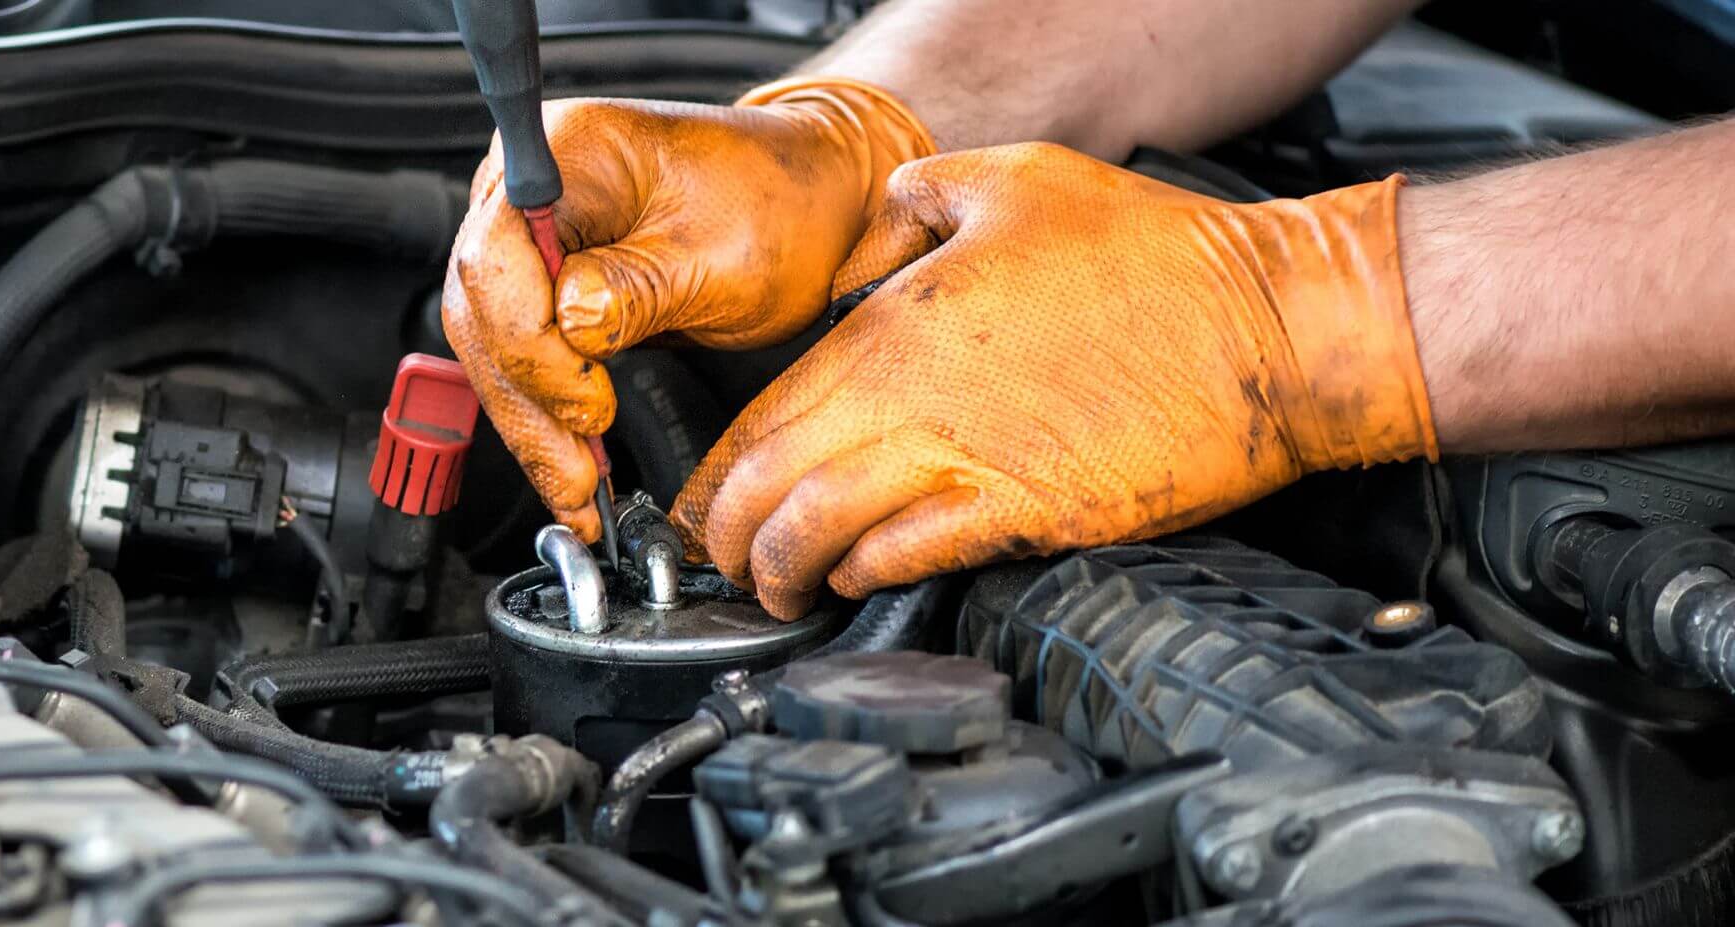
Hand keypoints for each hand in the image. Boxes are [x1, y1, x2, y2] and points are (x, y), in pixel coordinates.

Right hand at [441, 77, 936, 539]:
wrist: (812, 202)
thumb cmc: (780, 205)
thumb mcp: (723, 255)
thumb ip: (637, 289)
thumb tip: (570, 327)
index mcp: (567, 149)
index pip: (499, 255)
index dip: (531, 342)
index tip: (587, 402)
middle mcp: (529, 186)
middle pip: (483, 307)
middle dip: (527, 401)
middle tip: (575, 474)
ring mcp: (531, 235)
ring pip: (491, 345)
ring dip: (530, 423)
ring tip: (574, 490)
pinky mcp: (544, 283)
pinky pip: (522, 356)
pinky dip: (544, 414)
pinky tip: (569, 463)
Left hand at [674, 143, 1435, 618]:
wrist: (1273, 327)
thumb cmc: (1157, 255)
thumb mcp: (1014, 179)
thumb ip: (919, 198)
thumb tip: (878, 218)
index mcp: (895, 325)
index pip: (763, 413)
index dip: (717, 471)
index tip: (703, 501)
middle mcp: (914, 399)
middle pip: (771, 485)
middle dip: (727, 538)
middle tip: (721, 560)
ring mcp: (970, 462)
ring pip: (823, 534)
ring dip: (783, 572)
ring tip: (776, 589)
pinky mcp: (1029, 513)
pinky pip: (913, 558)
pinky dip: (867, 576)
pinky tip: (857, 579)